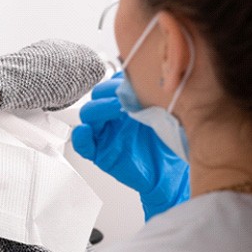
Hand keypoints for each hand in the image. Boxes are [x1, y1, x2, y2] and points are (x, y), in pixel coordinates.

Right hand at [71, 72, 189, 220]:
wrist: (171, 173)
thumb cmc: (169, 144)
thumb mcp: (166, 114)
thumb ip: (153, 97)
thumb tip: (149, 79)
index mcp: (126, 103)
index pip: (113, 83)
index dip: (119, 79)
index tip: (131, 80)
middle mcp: (113, 115)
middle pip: (98, 95)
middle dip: (109, 90)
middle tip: (125, 94)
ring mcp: (105, 133)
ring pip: (88, 114)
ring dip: (99, 108)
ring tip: (117, 109)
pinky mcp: (99, 152)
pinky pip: (82, 144)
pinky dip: (80, 137)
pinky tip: (86, 132)